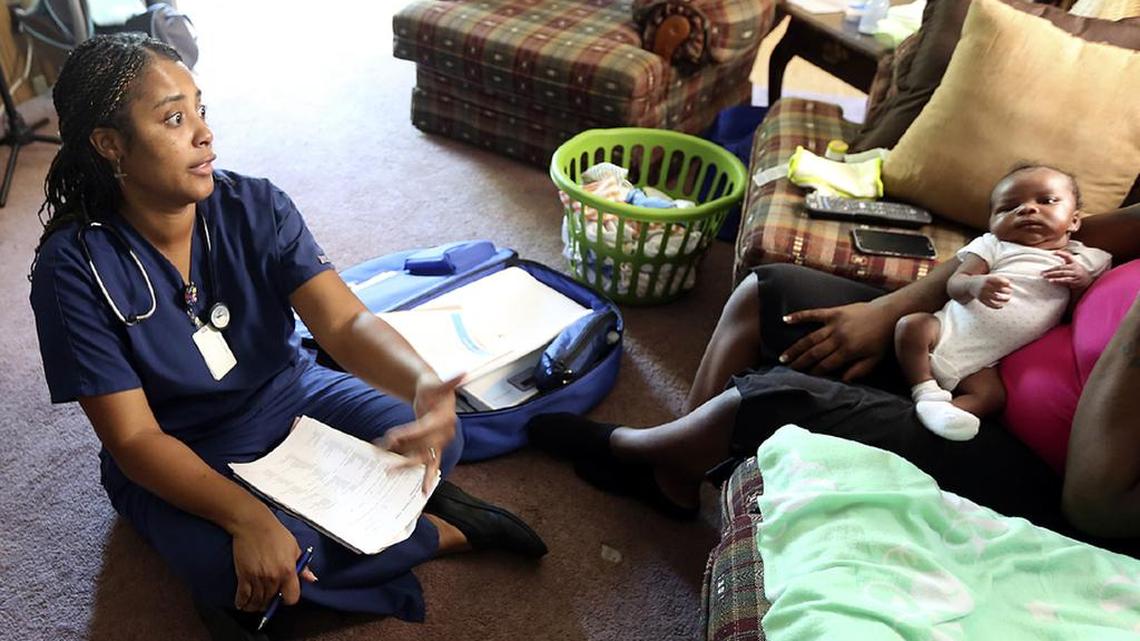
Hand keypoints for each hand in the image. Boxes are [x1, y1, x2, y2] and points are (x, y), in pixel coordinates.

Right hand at [231, 508, 316, 612]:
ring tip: (256, 604)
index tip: (284, 595)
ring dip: (256, 606)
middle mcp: (273, 577)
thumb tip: (312, 578)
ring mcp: (257, 578)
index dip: (288, 599)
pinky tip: (243, 603)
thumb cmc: (275, 533)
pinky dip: (242, 603)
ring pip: (257, 602)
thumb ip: (302, 566)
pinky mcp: (244, 576)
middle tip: (269, 599)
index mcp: (288, 570)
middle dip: (271, 602)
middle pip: (272, 601)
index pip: (292, 598)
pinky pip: (243, 597)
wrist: (253, 525)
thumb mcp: (294, 547)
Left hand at [376, 372, 463, 491]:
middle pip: (425, 447)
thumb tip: (464, 373)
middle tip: (385, 458)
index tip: (391, 437)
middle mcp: (445, 434)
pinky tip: (424, 492)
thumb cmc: (434, 389)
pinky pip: (431, 465)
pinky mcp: (435, 449)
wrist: (435, 397)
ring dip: (406, 465)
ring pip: (424, 458)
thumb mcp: (437, 384)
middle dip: (405, 454)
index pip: (425, 428)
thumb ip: (449, 382)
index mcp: (445, 419)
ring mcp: (440, 444)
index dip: (409, 433)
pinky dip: (427, 477)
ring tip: (389, 471)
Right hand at [779, 302, 895, 381]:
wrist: (889, 314)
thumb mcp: (874, 360)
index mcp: (848, 351)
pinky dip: (799, 316)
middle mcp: (838, 338)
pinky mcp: (833, 312)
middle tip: (787, 370)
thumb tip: (841, 381)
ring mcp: (834, 324)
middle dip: (800, 363)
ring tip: (784, 357)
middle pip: (814, 353)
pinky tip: (785, 319)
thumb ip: (857, 371)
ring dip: (795, 348)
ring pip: (810, 338)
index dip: (814, 373)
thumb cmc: (882, 339)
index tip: (804, 378)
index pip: (826, 365)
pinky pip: (813, 314)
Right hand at [968, 274, 1012, 308]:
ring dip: (1004, 299)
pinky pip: (989, 304)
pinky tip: (1001, 306)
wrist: (967, 285)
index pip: (999, 281)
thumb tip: (1009, 285)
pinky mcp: (981, 299)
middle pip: (998, 289)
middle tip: (1010, 291)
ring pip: (996, 297)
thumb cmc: (982, 280)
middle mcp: (984, 286)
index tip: (1009, 284)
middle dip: (1006, 291)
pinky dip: (996, 306)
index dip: (1005, 282)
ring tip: (1008, 299)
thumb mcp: (988, 277)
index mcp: (987, 279)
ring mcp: (982, 293)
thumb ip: (998, 279)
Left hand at [1042, 250, 1092, 289]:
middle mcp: (1074, 267)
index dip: (1061, 253)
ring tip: (1045, 276)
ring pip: (1062, 273)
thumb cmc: (1077, 272)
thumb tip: (1053, 258)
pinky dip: (1058, 280)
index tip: (1053, 252)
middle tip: (1042, 272)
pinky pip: (1065, 280)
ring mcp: (1075, 274)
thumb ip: (1065, 263)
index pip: (1068, 256)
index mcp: (1074, 262)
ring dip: (1052, 275)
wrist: (1087, 281)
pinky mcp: (1074, 281)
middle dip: (1051, 269)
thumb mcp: (1073, 265)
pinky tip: (1051, 281)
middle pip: (1061, 267)